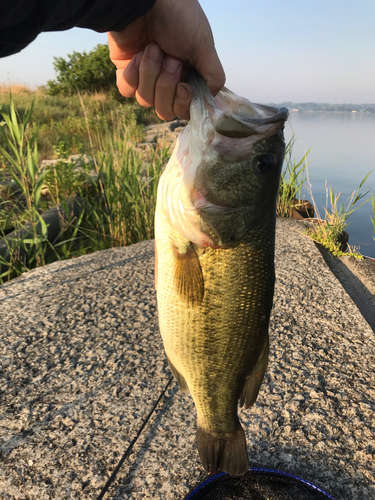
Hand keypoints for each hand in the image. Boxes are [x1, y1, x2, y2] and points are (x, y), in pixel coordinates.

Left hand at [107, 0, 224, 120]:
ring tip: (152, 48)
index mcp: (187, 77)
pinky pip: (127, 90)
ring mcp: (146, 78)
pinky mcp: (127, 73)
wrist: (145, 1)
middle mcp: (167, 81)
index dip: (183, 102)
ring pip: (145, 100)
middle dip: (166, 84)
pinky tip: (136, 55)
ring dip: (150, 72)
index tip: (184, 85)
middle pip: (165, 110)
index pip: (184, 110)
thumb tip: (211, 100)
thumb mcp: (204, 45)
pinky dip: (132, 74)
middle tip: (169, 58)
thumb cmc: (178, 17)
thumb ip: (213, 76)